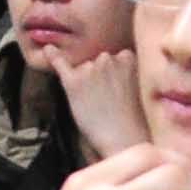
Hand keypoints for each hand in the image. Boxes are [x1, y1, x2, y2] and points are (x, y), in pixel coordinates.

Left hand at [43, 45, 148, 162]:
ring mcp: (89, 70)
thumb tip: (115, 58)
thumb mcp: (142, 85)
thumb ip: (128, 70)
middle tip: (111, 100)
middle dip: (102, 76)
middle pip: (99, 62)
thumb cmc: (137, 118)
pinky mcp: (73, 83)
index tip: (122, 90)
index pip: (117, 57)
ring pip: (84, 68)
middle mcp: (107, 58)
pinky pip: (60, 65)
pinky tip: (48, 50)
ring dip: (87, 80)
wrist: (125, 139)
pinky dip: (53, 58)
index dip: (117, 75)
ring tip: (99, 103)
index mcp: (128, 57)